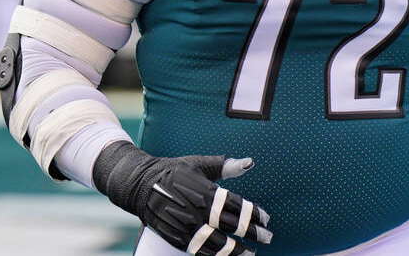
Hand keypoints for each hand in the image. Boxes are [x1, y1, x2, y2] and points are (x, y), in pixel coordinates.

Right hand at [93, 141, 270, 254]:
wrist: (140, 185)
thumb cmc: (173, 171)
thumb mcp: (199, 164)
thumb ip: (225, 166)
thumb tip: (249, 162)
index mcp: (206, 192)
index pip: (238, 206)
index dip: (255, 214)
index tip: (267, 219)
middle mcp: (198, 211)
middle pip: (231, 228)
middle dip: (253, 234)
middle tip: (268, 238)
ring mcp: (187, 227)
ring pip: (217, 245)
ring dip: (237, 252)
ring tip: (250, 254)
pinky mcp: (177, 238)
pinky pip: (200, 252)